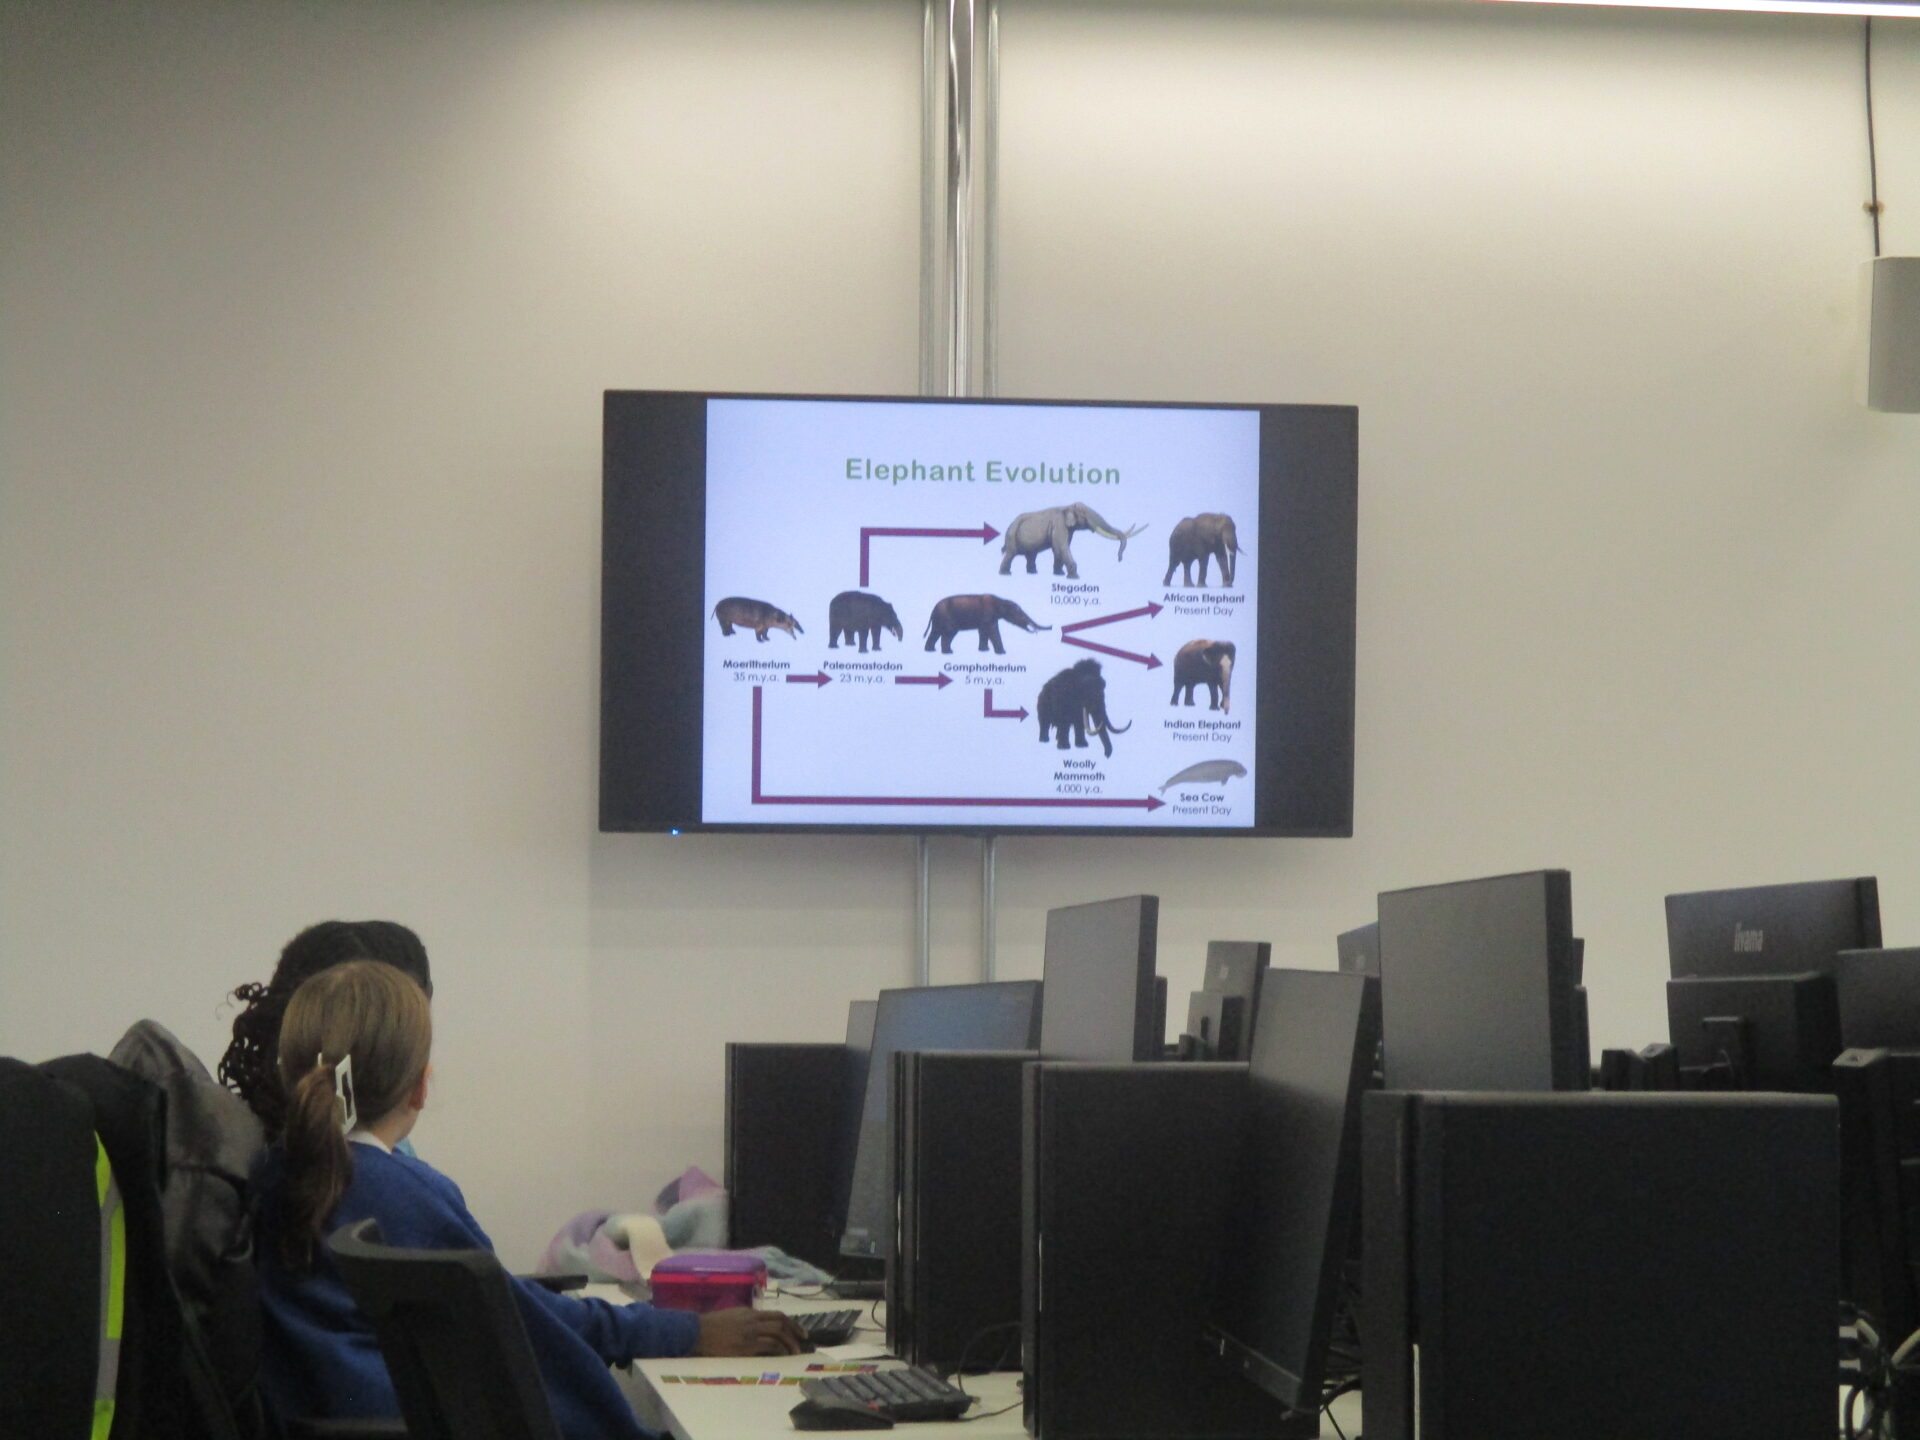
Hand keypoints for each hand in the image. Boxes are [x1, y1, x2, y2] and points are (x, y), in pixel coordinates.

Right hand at [693, 1307, 807, 1356]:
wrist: (696, 1332)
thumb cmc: (710, 1327)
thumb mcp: (731, 1317)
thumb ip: (745, 1320)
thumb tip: (757, 1328)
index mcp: (749, 1312)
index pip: (776, 1314)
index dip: (791, 1323)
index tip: (799, 1331)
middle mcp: (752, 1320)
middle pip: (780, 1321)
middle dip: (795, 1330)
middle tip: (803, 1341)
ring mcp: (750, 1332)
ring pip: (778, 1332)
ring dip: (789, 1342)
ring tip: (795, 1352)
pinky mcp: (746, 1345)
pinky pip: (769, 1345)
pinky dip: (779, 1349)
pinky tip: (782, 1355)